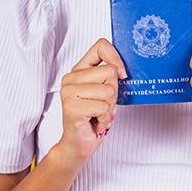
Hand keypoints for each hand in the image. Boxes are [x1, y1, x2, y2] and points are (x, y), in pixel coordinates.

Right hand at [59, 37, 125, 162]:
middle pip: (110, 72)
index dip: (116, 58)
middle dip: (114, 93)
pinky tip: (95, 122)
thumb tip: (122, 70)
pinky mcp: (71, 107)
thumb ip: (109, 77)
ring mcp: (68, 92)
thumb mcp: (104, 92)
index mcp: (78, 70)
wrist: (78, 144)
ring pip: (109, 90)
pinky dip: (105, 118)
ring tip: (98, 114)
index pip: (100, 46)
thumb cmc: (93, 118)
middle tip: (102, 105)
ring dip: (109, 108)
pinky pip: (103, 106)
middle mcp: (70, 78)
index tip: (122, 74)